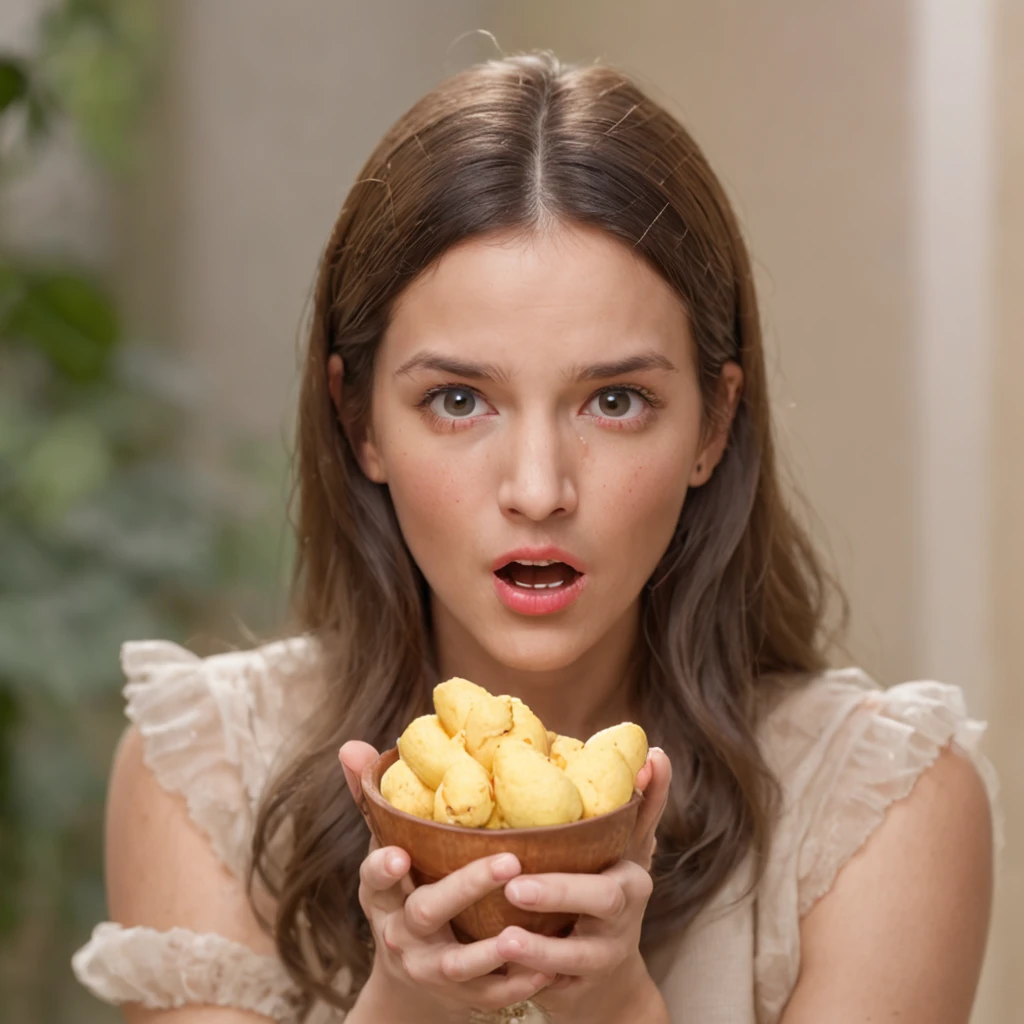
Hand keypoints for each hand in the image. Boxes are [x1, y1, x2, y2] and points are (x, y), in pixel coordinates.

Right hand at [339, 742, 555, 1021]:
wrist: (413, 978)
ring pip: (455, 964)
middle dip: (465, 889)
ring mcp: (430, 968)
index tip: (398, 852)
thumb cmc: (407, 888)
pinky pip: (488, 995)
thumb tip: (350, 745)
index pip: (375, 880)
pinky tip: (543, 966)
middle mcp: (402, 933)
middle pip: (427, 912)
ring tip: (521, 932)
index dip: (383, 869)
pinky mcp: (462, 996)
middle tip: (507, 862)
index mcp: (383, 895)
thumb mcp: (385, 851)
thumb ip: (372, 801)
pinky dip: (514, 983)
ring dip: (488, 951)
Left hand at [493, 747, 672, 1023]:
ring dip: (540, 948)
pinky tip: (497, 966)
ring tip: (505, 939)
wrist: (605, 980)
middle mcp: (623, 915)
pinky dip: (526, 978)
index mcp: (630, 876)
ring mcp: (602, 956)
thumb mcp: (624, 852)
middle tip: (515, 887)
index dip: (610, 838)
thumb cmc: (605, 894)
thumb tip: (654, 751)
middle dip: (560, 892)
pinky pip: (552, 987)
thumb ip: (640, 806)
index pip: (632, 845)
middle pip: (602, 901)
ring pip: (575, 955)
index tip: (590, 814)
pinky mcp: (577, 989)